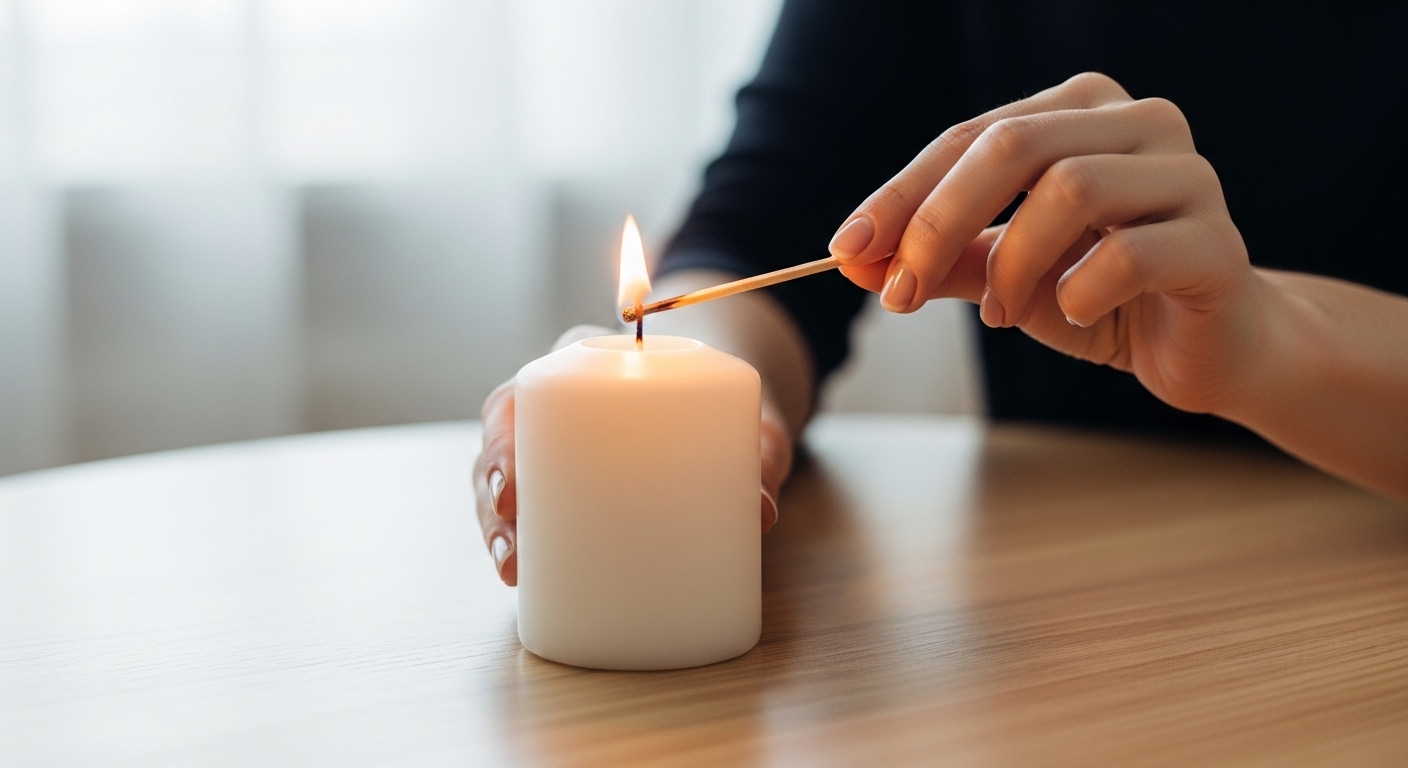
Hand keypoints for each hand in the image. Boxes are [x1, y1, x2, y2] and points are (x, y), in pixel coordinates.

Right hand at [474, 325, 792, 585]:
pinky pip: (529, 504)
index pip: (529, 390)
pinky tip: (514, 572)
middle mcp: (568, 402)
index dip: (503, 436)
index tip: (510, 487)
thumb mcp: (751, 427)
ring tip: (510, 568)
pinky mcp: (571, 482)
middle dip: (490, 490)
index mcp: (594, 366)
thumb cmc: (734, 413)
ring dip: (495, 522)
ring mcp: (563, 443)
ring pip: (505, 475)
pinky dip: (516, 534)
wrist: (736, 419)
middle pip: (504, 438)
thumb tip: (760, 511)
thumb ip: (760, 458)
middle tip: (510, 539)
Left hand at [828, 72, 1262, 415]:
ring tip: (999, 314)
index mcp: (1078, 112)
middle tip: (902, 291)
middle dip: (937, 223)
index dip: (899, 195)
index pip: (968, 138)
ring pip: (1070, 189)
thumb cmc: (1101, 297)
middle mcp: (1137, 122)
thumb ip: (938, 260)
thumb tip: (856, 261)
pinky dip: (1080, 292)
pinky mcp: (1218, 243)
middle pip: (1013, 146)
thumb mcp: (1003, 274)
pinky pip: (1132, 255)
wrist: (1204, 349)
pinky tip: (1071, 313)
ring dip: (1011, 265)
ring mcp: (1187, 175)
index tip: (846, 250)